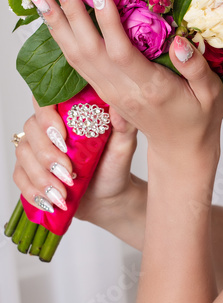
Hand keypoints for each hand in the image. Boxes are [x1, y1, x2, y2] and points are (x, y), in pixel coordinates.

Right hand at [13, 96, 137, 222]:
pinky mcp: (28, 170)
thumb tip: (119, 108)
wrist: (109, 198)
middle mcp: (48, 128)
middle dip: (47, 153)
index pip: (46, 100)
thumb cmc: (114, 168)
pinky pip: (19, 176)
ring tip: (63, 193)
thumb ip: (124, 126)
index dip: (47, 116)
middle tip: (68, 172)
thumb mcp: (124, 147)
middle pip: (31, 128)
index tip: (62, 137)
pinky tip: (50, 202)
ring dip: (42, 176)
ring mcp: (35, 149)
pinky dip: (33, 191)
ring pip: (23, 154)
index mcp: (68, 113)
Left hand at [28, 0, 222, 160]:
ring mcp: (110, 92)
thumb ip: (196, 68)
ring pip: (75, 56)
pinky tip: (54, 19)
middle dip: (70, 14)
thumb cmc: (200, 118)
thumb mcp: (211, 95)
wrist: (181, 149)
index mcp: (151, 88)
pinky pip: (77, 63)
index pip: (121, 52)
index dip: (107, 21)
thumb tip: (179, 40)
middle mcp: (123, 91)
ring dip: (57, 24)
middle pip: (88, 50)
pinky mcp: (104, 91)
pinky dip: (62, 38)